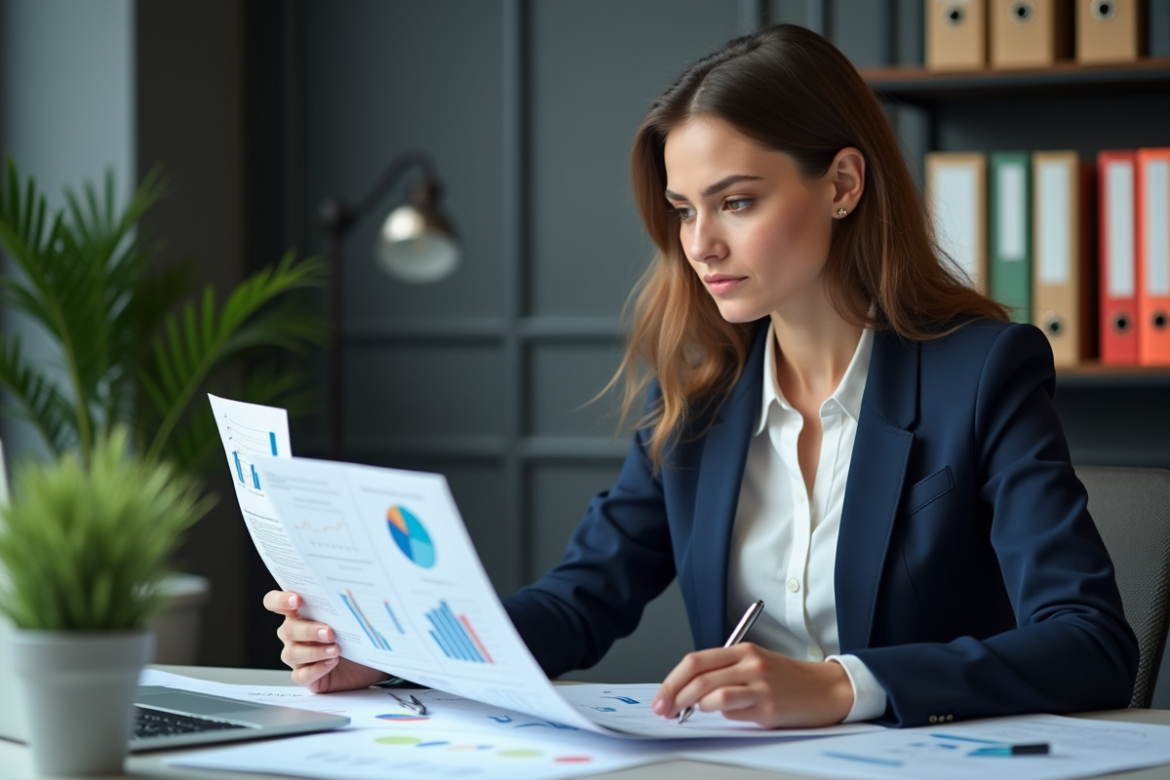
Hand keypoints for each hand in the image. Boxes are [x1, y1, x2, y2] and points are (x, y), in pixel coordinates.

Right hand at [263, 590, 388, 692]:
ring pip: (292, 654)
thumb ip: (342, 605)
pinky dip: (317, 669)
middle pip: (288, 630)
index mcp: (298, 613)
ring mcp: (297, 656)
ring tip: (336, 649)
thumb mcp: (351, 618)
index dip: (280, 600)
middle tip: (329, 632)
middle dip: (308, 630)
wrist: (366, 662)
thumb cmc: (354, 635)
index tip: (296, 600)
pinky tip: (332, 663)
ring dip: (314, 651)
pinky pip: (302, 675)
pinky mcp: (305, 676)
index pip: (275, 603)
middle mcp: (293, 634)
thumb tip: (349, 593)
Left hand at [650, 643, 853, 727]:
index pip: (695, 660)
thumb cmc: (789, 681)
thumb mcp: (756, 667)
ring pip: (710, 692)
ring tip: (689, 714)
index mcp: (742, 650)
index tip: (661, 696)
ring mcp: (759, 683)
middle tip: (664, 710)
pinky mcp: (768, 706)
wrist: (828, 689)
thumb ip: (726, 674)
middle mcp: (749, 663)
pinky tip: (720, 715)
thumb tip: (690, 694)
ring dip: (692, 706)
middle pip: (697, 675)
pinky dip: (718, 714)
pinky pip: (731, 709)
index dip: (672, 680)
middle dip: (673, 695)